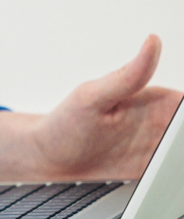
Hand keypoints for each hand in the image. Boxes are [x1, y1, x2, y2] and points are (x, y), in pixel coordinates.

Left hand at [0, 36, 181, 182]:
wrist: (48, 157)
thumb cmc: (65, 123)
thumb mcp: (94, 96)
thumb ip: (127, 76)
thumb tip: (152, 42)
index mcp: (152, 100)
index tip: (182, 121)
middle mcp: (159, 123)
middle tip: (179, 143)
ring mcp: (157, 148)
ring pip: (183, 150)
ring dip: (183, 155)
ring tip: (176, 159)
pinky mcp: (153, 171)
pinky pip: (176, 172)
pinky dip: (180, 173)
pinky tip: (178, 176)